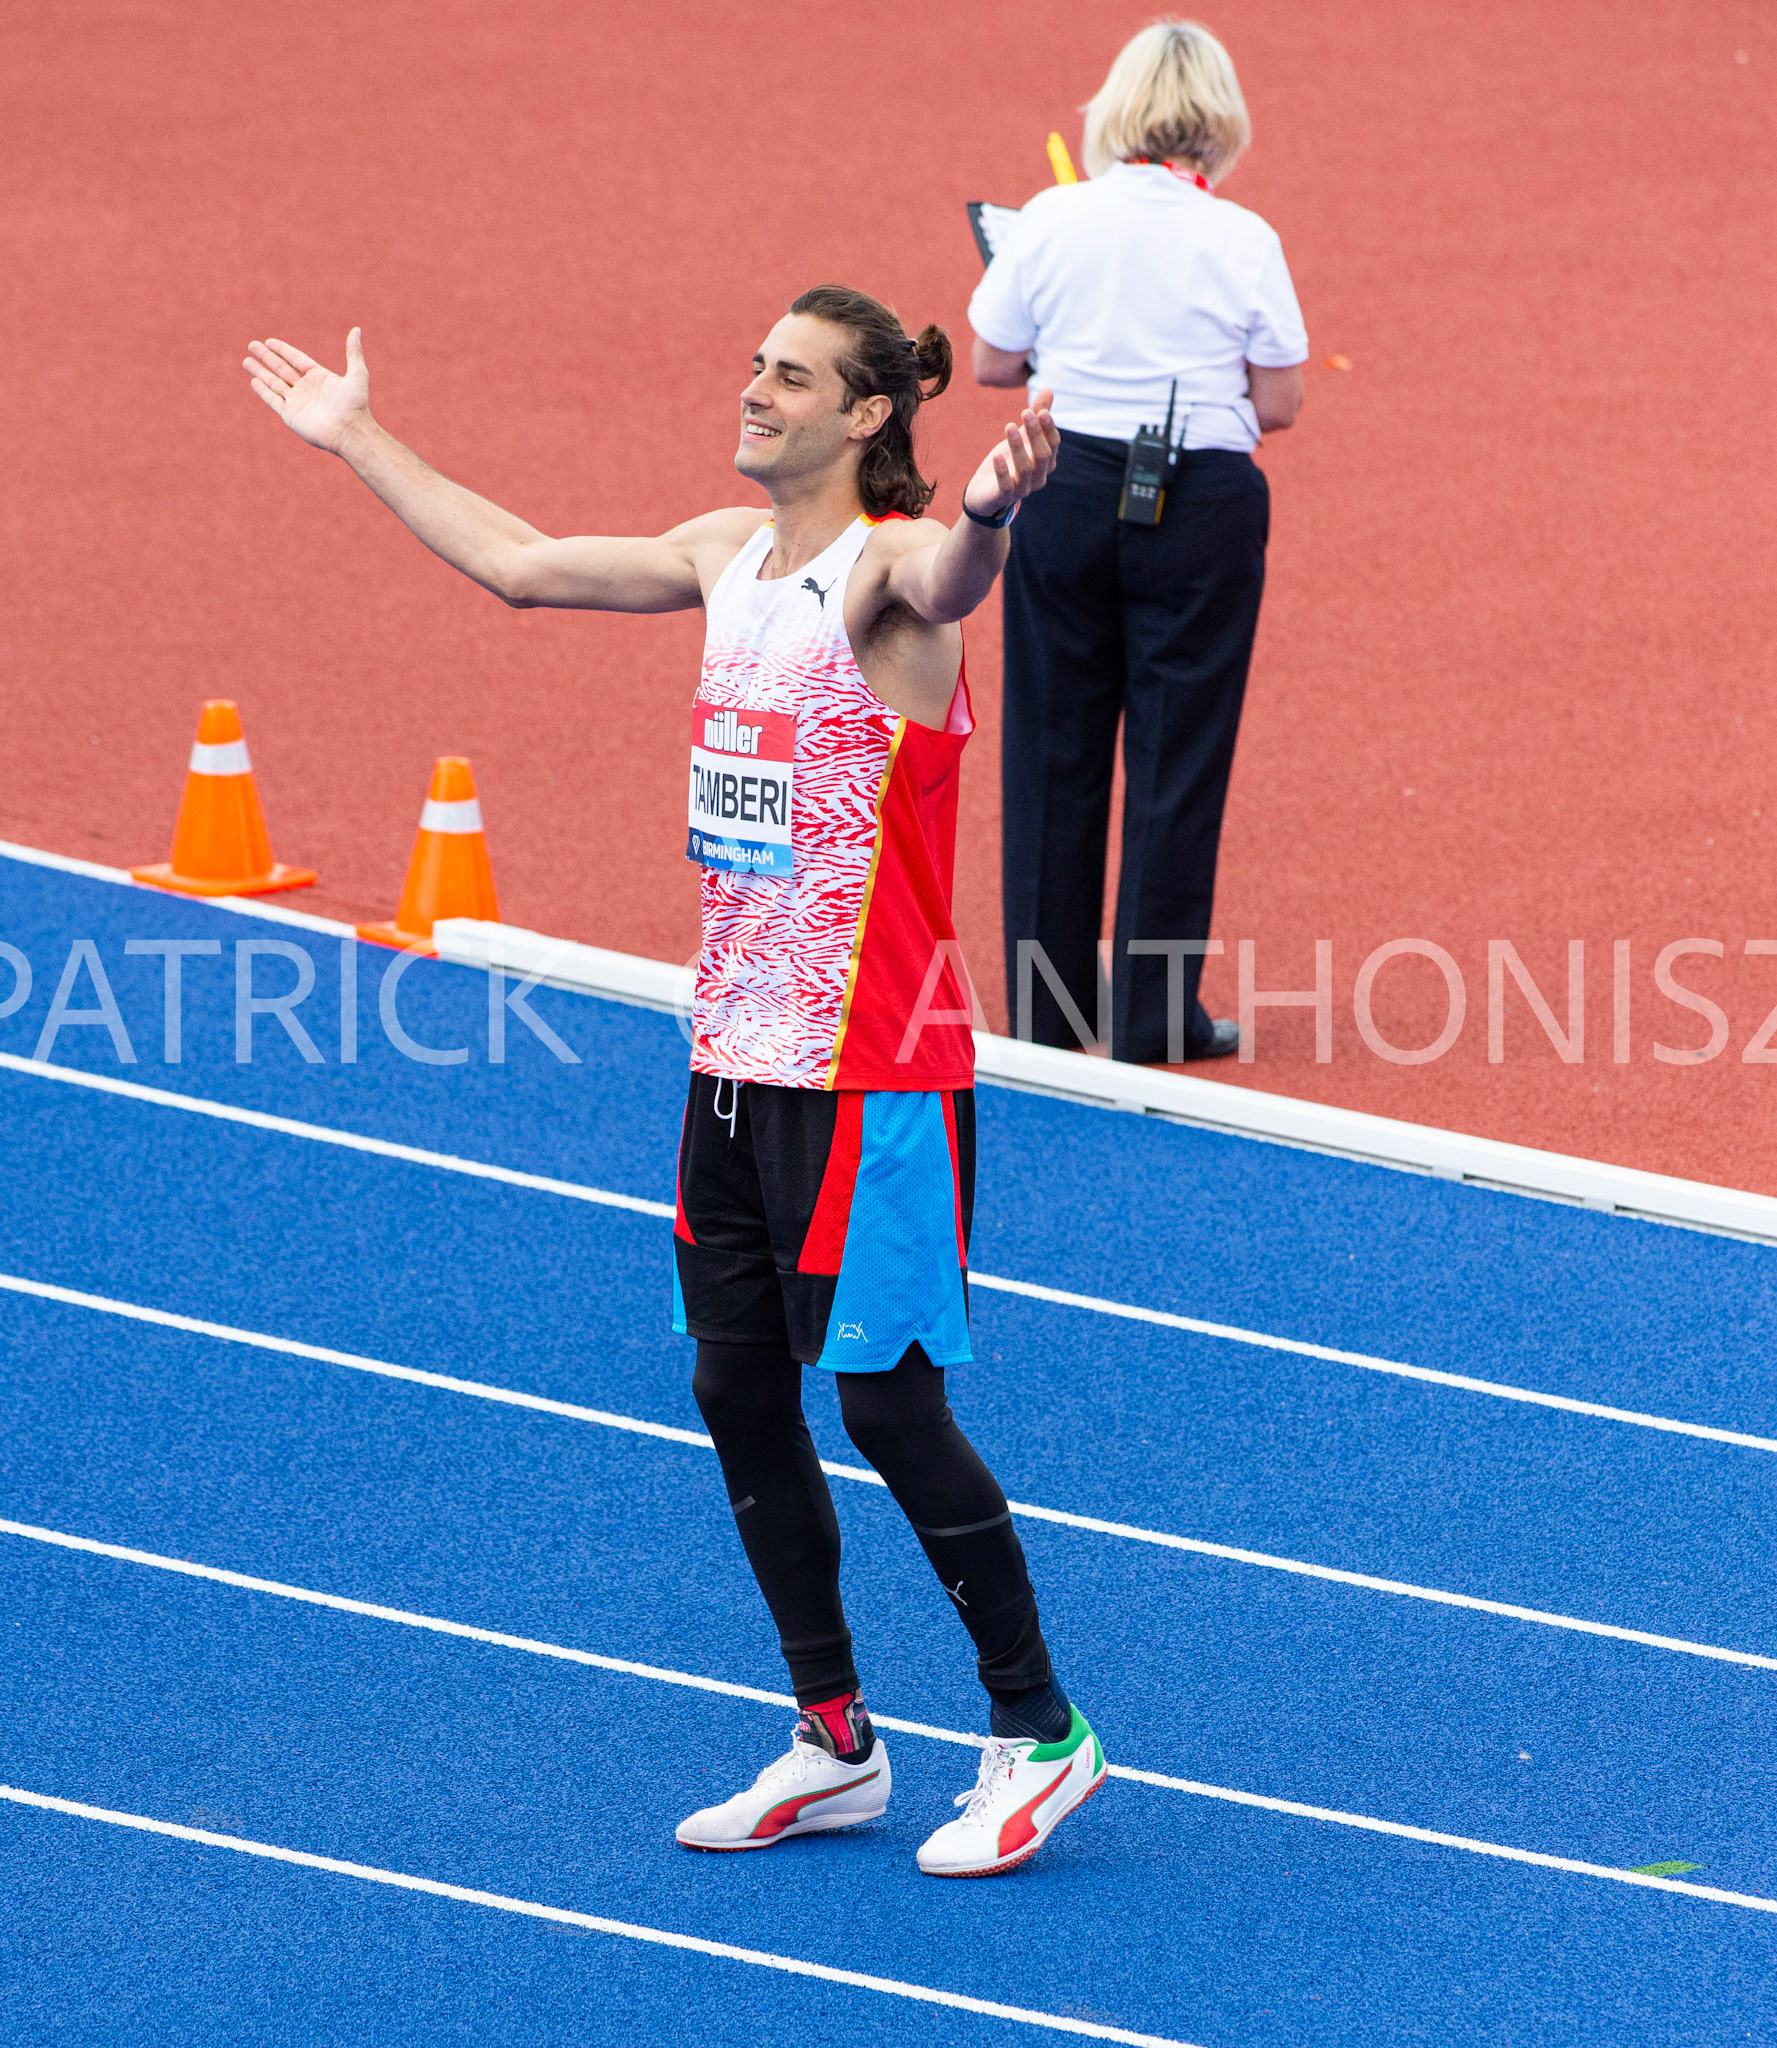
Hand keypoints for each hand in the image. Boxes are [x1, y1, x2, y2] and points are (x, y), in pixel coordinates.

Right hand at [243, 328, 371, 454]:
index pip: (297, 360)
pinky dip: (263, 391)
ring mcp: (298, 402)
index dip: (283, 350)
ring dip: (260, 372)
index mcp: (320, 378)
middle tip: (252, 345)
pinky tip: (254, 381)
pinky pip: (274, 400)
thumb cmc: (356, 405)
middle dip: (267, 357)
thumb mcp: (358, 374)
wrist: (350, 432)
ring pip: (274, 383)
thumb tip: (356, 329)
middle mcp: (307, 389)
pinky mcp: (291, 415)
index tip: (269, 341)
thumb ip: (354, 352)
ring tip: (246, 361)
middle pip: (282, 369)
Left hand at [959, 388, 1059, 520]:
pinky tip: (996, 456)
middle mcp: (1038, 477)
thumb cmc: (1008, 462)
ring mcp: (1022, 489)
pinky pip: (1006, 486)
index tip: (1041, 411)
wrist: (985, 493)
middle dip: (1035, 434)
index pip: (1053, 444)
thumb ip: (1035, 417)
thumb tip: (1049, 389)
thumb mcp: (1021, 437)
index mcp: (1046, 462)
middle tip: (1025, 412)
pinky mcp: (1003, 497)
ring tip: (1008, 426)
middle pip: (1042, 455)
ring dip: (1018, 447)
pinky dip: (1002, 471)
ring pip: (1026, 469)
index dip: (1048, 429)